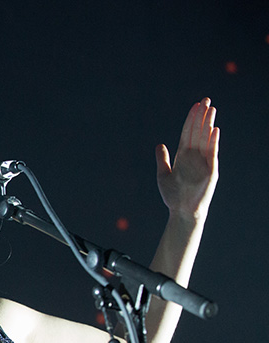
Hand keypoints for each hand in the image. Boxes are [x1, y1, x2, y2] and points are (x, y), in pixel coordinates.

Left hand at [156, 98, 219, 221]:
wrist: (181, 211)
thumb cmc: (172, 196)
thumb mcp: (163, 175)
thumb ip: (163, 160)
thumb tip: (160, 145)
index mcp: (184, 156)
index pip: (188, 133)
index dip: (191, 120)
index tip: (195, 106)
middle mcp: (195, 156)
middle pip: (198, 132)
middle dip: (201, 116)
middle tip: (205, 100)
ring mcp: (203, 162)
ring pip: (206, 138)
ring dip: (208, 124)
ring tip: (211, 109)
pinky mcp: (210, 170)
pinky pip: (212, 153)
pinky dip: (213, 142)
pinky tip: (214, 130)